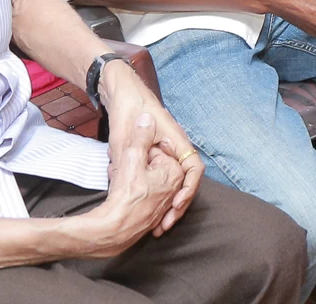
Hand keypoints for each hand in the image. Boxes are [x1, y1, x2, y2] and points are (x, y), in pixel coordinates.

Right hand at [78, 112, 185, 255]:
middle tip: (117, 168)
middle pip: (149, 167)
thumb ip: (140, 136)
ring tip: (114, 180)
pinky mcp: (152, 216)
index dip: (139, 151)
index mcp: (175, 174)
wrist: (113, 230)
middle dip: (131, 165)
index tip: (127, 155)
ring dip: (126, 176)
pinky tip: (116, 193)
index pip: (157, 152)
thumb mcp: (131, 157)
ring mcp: (163, 204)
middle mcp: (173, 189)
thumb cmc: (125, 195)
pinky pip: (139, 194)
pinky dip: (127, 190)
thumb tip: (146, 118)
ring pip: (142, 180)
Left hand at [98, 63, 199, 235]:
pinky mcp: (154, 153)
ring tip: (155, 224)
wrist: (121, 90)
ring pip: (173, 181)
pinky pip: (161, 177)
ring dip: (166, 202)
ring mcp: (165, 150)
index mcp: (175, 140)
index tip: (176, 205)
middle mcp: (174, 147)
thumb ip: (134, 157)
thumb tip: (135, 174)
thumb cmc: (128, 108)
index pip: (193, 168)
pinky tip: (143, 206)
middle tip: (163, 225)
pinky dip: (156, 192)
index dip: (188, 189)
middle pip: (185, 180)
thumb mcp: (126, 136)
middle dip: (176, 204)